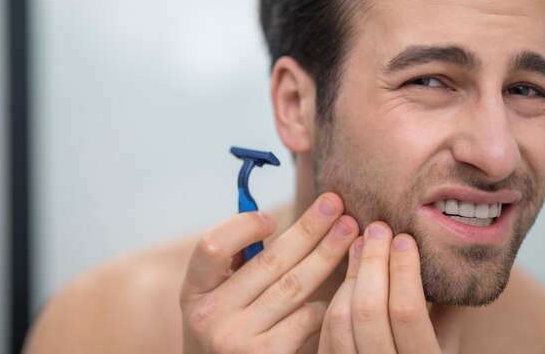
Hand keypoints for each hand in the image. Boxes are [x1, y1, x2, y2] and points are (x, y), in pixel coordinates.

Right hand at [180, 193, 358, 353]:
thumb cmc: (229, 334)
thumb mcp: (217, 301)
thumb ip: (237, 267)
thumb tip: (273, 221)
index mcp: (195, 292)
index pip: (212, 246)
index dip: (244, 226)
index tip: (273, 217)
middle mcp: (210, 316)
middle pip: (268, 261)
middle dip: (308, 228)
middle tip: (334, 205)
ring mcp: (236, 340)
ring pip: (294, 285)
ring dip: (327, 255)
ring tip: (349, 233)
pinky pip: (306, 318)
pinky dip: (326, 301)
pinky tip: (342, 288)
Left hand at [319, 222, 464, 352]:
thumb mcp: (447, 347)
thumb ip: (448, 311)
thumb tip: (451, 258)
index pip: (406, 312)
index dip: (403, 270)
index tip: (404, 238)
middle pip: (367, 311)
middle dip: (371, 262)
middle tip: (377, 228)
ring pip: (340, 318)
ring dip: (349, 275)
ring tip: (360, 243)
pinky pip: (326, 331)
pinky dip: (336, 297)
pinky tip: (348, 274)